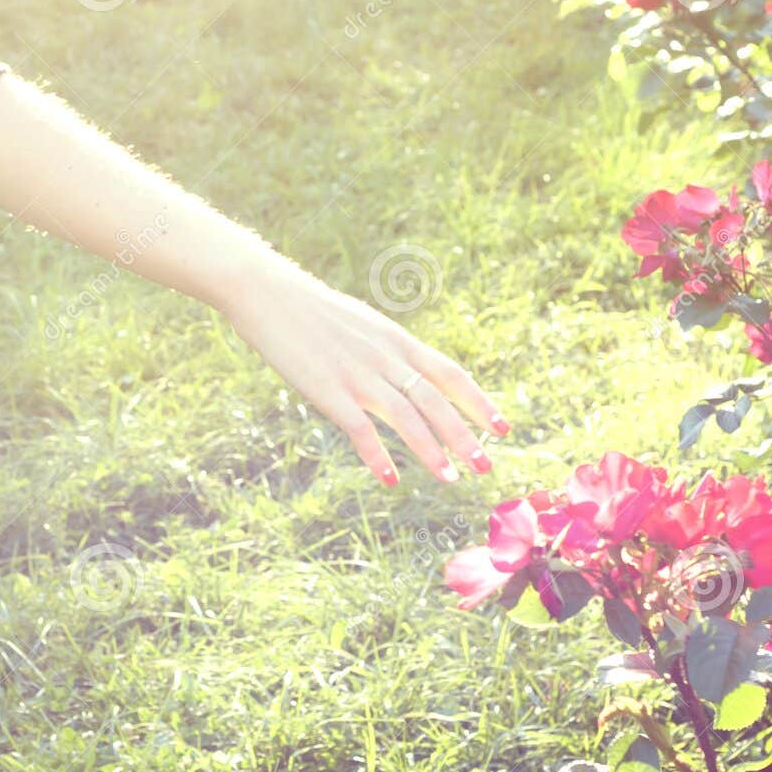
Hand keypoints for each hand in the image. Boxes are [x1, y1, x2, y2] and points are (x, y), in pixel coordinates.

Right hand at [221, 261, 508, 484]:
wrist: (267, 291)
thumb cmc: (310, 311)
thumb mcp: (360, 326)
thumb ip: (385, 351)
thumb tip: (404, 374)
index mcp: (396, 340)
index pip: (450, 374)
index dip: (479, 402)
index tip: (504, 427)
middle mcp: (385, 357)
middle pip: (436, 400)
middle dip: (465, 435)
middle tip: (487, 465)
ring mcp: (357, 374)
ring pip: (407, 417)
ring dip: (431, 450)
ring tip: (450, 479)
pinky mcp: (327, 389)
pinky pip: (359, 429)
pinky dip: (377, 456)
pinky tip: (390, 479)